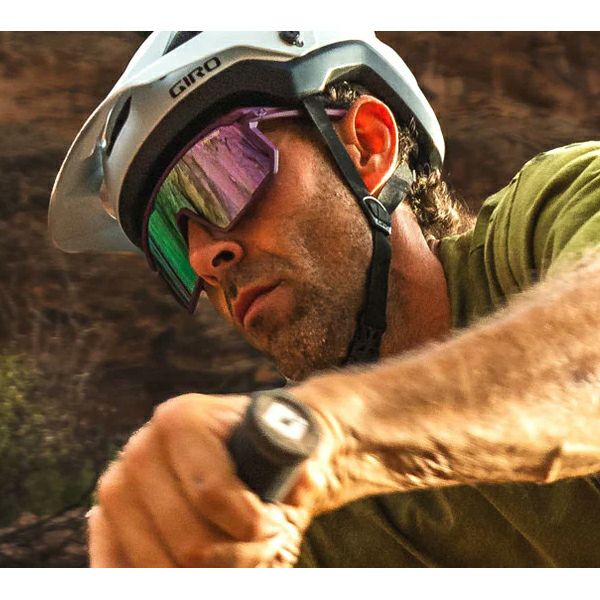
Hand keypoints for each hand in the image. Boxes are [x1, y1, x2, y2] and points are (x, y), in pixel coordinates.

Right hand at [87, 393, 337, 567]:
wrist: (232, 439)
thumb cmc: (262, 445)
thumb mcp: (287, 444)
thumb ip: (303, 463)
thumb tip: (304, 482)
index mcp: (180, 419)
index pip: (212, 495)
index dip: (254, 526)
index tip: (277, 525)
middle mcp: (140, 450)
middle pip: (190, 543)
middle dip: (241, 556)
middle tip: (266, 544)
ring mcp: (116, 487)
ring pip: (163, 568)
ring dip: (213, 574)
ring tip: (241, 555)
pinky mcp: (103, 520)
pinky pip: (117, 571)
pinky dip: (159, 580)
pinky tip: (198, 570)